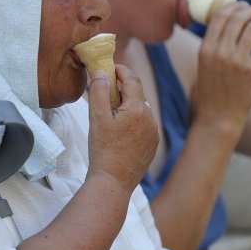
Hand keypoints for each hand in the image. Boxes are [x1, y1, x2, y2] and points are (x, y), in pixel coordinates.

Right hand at [86, 66, 157, 194]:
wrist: (113, 182)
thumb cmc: (103, 150)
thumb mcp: (97, 118)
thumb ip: (98, 91)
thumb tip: (101, 72)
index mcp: (137, 109)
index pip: (131, 79)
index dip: (120, 70)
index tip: (109, 67)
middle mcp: (150, 118)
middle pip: (137, 93)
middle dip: (122, 87)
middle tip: (105, 88)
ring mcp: (153, 133)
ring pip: (141, 109)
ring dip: (127, 105)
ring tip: (110, 112)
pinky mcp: (152, 145)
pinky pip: (144, 124)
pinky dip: (133, 120)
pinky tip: (119, 130)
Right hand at [192, 1, 250, 129]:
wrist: (218, 118)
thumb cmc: (211, 92)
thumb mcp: (204, 66)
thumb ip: (214, 46)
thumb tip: (231, 25)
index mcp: (205, 49)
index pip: (219, 17)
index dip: (232, 6)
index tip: (241, 4)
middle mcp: (220, 52)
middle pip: (238, 19)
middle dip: (250, 10)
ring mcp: (238, 61)